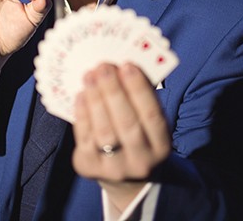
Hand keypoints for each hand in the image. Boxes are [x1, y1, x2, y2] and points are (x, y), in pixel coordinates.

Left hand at [71, 63, 170, 211]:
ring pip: (104, 132)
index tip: (127, 65)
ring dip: (96, 100)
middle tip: (104, 67)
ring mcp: (114, 168)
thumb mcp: (147, 124)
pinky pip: (85, 138)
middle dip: (114, 92)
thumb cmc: (137, 136)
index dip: (139, 90)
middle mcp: (141, 161)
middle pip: (127, 124)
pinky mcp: (89, 167)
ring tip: (90, 76)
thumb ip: (139, 99)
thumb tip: (121, 67)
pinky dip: (82, 113)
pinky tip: (81, 95)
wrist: (124, 178)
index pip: (152, 116)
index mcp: (161, 146)